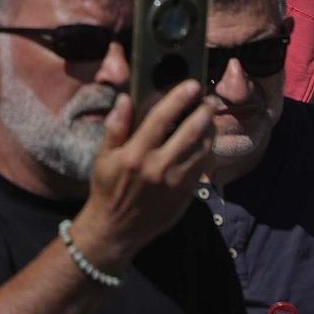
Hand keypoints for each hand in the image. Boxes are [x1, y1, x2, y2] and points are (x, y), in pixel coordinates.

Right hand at [70, 82, 214, 272]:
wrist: (117, 229)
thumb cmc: (107, 189)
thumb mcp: (103, 157)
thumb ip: (116, 127)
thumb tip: (125, 99)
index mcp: (136, 153)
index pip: (162, 118)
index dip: (179, 98)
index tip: (192, 85)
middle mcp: (159, 166)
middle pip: (191, 132)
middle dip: (204, 112)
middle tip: (209, 99)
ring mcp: (176, 182)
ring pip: (203, 149)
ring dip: (210, 130)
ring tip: (210, 118)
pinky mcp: (186, 194)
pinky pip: (203, 168)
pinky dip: (208, 151)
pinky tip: (206, 142)